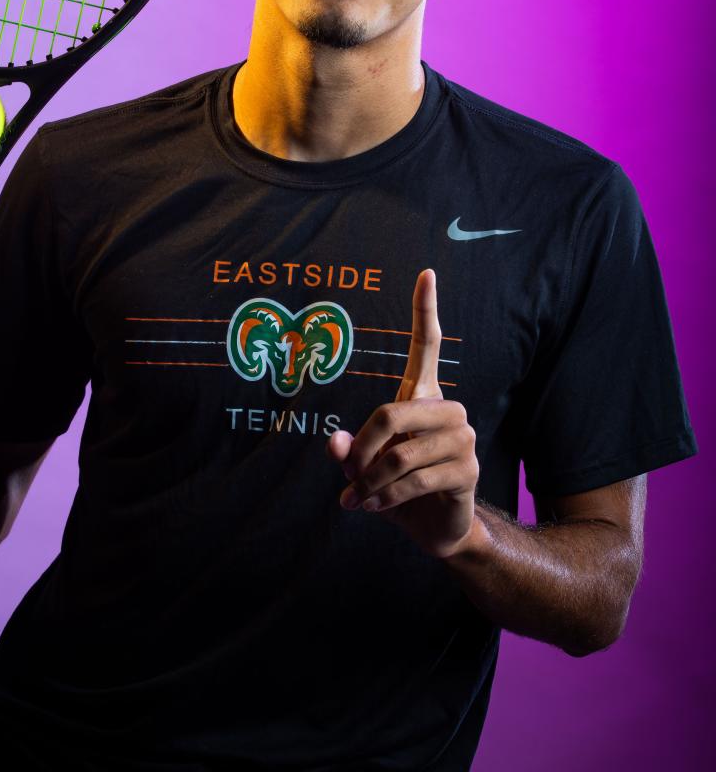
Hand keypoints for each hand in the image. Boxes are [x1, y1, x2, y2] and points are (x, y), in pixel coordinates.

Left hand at [326, 268, 478, 558]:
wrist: (434, 529)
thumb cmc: (395, 487)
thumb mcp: (362, 467)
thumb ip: (348, 451)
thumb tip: (334, 443)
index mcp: (422, 396)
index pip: (426, 345)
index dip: (425, 310)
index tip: (426, 272)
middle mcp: (447, 410)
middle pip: (392, 412)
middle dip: (362, 450)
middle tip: (349, 476)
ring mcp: (463, 439)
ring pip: (400, 453)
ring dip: (371, 482)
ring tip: (359, 498)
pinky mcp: (468, 471)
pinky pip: (416, 479)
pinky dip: (386, 497)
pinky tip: (376, 507)